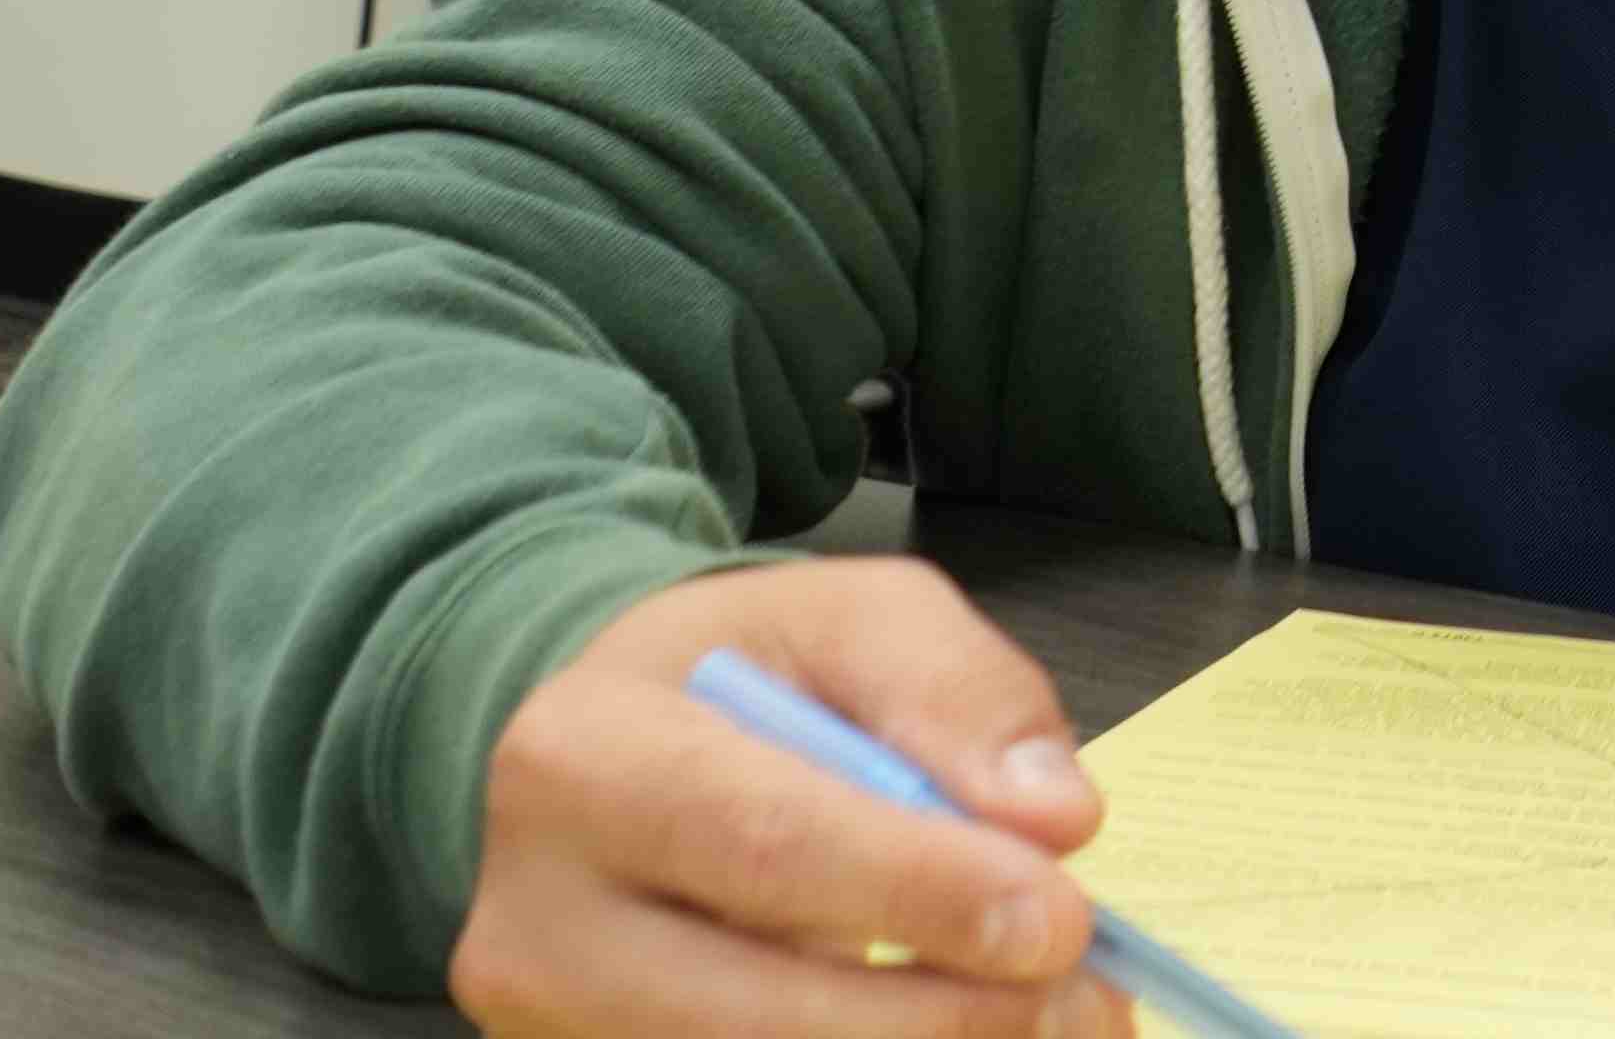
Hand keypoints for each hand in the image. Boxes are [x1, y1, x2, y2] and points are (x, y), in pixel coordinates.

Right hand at [451, 558, 1130, 1037]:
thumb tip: (1052, 821)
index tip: (1058, 921)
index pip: (762, 842)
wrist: (612, 760)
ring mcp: (548, 1031)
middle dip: (937, 1018)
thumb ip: (958, 693)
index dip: (916, 893)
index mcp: (581, 759)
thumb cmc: (741, 679)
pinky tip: (969, 1034)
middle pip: (746, 1012)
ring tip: (1051, 1022)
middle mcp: (533, 922)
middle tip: (1081, 1000)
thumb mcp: (854, 618)